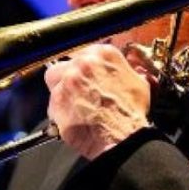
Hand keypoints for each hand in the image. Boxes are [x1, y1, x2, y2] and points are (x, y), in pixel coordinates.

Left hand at [44, 44, 150, 160]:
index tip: (84, 75)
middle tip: (79, 91)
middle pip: (66, 63)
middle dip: (70, 76)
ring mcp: (68, 81)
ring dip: (61, 90)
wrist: (122, 138)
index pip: (84, 52)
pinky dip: (58, 109)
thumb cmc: (131, 114)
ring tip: (73, 104)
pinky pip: (51, 101)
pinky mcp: (57, 100)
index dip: (82, 66)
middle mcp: (83, 63)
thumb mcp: (137, 82)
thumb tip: (118, 71)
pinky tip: (72, 117)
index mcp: (103, 54)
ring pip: (53, 79)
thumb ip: (121, 70)